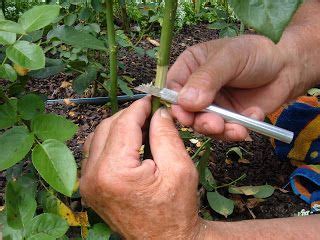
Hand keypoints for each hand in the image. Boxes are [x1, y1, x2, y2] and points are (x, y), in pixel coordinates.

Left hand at [80, 97, 202, 238]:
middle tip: (151, 114)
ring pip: (99, 137)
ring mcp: (87, 183)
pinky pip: (95, 152)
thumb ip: (165, 134)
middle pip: (108, 127)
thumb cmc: (175, 210)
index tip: (152, 99)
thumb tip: (158, 112)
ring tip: (143, 128)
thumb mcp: (179, 168)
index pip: (123, 123)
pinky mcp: (90, 187)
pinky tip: (130, 144)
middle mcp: (93, 176)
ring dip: (120, 127)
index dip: (139, 107)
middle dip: (130, 116)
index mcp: (114, 172)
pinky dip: (112, 142)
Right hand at [167, 35, 301, 140]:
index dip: (176, 104)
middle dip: (200, 121)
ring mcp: (212, 105)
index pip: (172, 88)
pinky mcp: (228, 118)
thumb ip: (207, 78)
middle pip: (187, 111)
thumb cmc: (256, 53)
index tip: (186, 115)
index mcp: (191, 67)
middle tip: (215, 124)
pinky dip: (236, 130)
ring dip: (218, 130)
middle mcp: (197, 88)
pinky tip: (251, 119)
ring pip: (204, 125)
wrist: (288, 67)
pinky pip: (225, 131)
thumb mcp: (230, 58)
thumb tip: (185, 102)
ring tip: (235, 129)